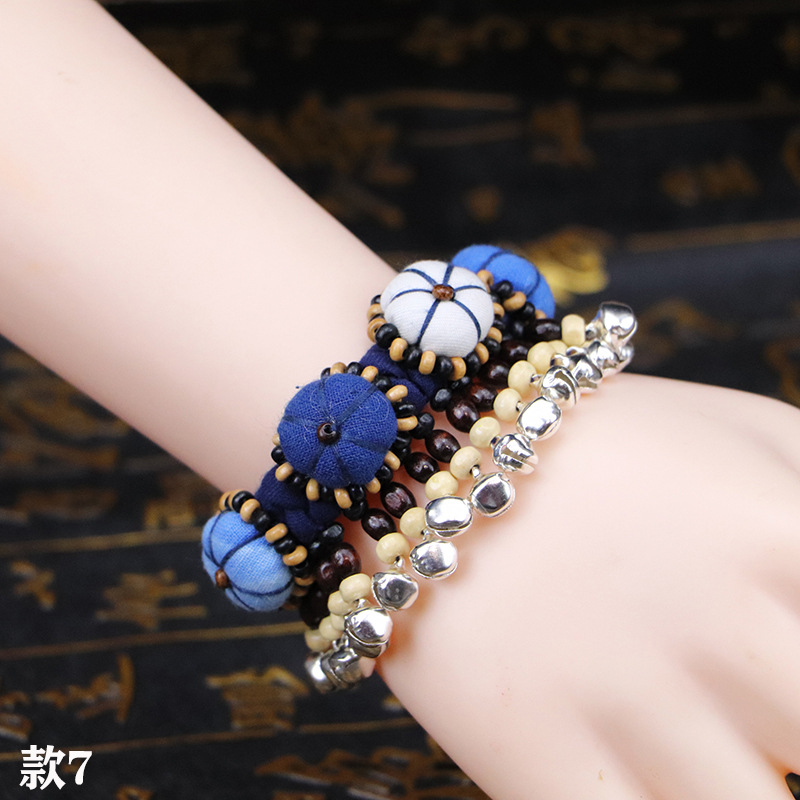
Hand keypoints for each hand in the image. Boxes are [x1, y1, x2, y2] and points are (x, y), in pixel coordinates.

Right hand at [356, 374, 799, 799]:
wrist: (427, 452)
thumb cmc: (604, 441)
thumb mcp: (754, 432)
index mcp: (791, 536)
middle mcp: (728, 633)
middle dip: (795, 734)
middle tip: (767, 704)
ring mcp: (631, 709)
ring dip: (744, 779)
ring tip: (716, 732)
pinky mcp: (539, 763)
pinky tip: (662, 780)